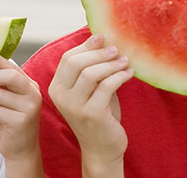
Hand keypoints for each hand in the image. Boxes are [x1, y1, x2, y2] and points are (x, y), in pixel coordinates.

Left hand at [0, 52, 42, 175]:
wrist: (21, 149)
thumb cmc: (11, 121)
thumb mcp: (7, 101)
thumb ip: (1, 86)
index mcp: (30, 86)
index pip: (14, 69)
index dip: (0, 61)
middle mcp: (33, 94)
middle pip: (10, 77)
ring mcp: (29, 108)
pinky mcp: (21, 122)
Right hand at [47, 34, 131, 176]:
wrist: (102, 148)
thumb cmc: (98, 114)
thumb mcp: (90, 89)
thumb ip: (91, 68)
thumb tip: (101, 38)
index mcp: (56, 88)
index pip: (68, 58)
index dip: (86, 46)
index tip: (102, 37)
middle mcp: (61, 97)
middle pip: (77, 63)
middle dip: (99, 53)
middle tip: (117, 50)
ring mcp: (75, 106)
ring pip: (91, 73)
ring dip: (111, 64)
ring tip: (125, 61)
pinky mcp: (92, 114)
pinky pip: (107, 86)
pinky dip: (120, 76)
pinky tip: (129, 73)